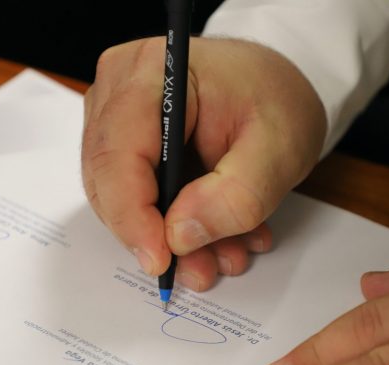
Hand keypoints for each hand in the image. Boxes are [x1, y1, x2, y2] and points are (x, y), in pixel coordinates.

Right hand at [82, 37, 325, 290]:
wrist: (273, 89)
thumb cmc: (276, 100)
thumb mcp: (279, 150)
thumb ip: (235, 196)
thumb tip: (178, 236)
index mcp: (152, 73)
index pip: (117, 154)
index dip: (132, 216)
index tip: (161, 261)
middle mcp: (117, 90)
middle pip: (109, 182)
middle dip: (154, 236)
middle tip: (203, 267)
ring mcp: (114, 117)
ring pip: (118, 198)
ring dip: (168, 238)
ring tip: (223, 253)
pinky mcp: (123, 143)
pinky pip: (131, 197)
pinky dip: (170, 226)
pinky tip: (215, 237)